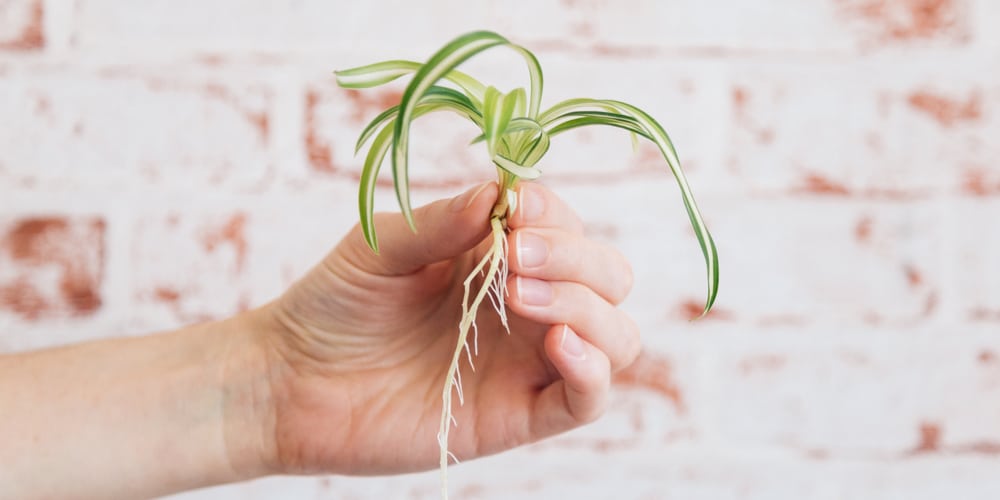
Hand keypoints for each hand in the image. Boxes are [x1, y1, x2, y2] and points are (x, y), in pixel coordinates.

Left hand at [257, 182, 638, 474]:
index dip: (553, 213)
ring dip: (586, 306)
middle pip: (607, 277)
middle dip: (576, 258)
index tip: (513, 210)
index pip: (565, 226)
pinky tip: (559, 343)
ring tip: (519, 297)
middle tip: (514, 257)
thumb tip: (501, 193)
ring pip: (614, 334)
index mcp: (499, 257)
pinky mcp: (518, 415)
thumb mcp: (380, 247)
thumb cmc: (334, 306)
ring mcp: (526, 362)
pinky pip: (587, 399)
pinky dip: (594, 370)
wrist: (291, 382)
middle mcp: (525, 307)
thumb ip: (443, 222)